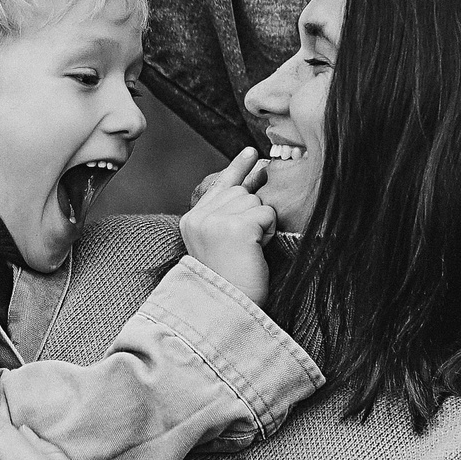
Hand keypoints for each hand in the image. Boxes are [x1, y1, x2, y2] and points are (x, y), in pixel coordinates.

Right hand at [179, 147, 277, 304]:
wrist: (226, 307)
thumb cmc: (230, 280)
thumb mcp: (220, 240)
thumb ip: (228, 211)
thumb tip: (258, 174)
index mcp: (192, 220)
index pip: (220, 184)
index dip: (238, 167)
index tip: (252, 151)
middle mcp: (200, 216)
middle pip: (242, 192)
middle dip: (253, 214)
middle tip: (246, 245)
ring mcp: (216, 220)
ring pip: (256, 201)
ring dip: (261, 225)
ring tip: (248, 250)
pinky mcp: (236, 226)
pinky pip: (266, 213)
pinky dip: (268, 231)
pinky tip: (255, 249)